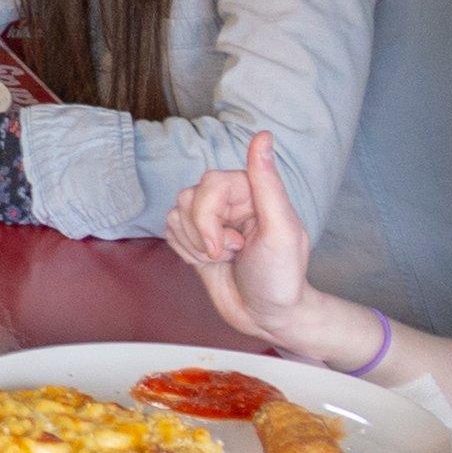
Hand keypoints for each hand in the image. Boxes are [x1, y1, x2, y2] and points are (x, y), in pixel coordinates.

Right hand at [167, 134, 376, 366]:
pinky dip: (185, 251)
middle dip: (201, 234)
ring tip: (223, 259)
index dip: (208, 217)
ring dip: (194, 245)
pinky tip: (209, 262)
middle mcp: (231, 200)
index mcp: (253, 190)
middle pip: (188, 197)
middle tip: (226, 255)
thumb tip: (264, 136)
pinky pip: (170, 230)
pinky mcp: (196, 237)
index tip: (226, 247)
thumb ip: (268, 183)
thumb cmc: (280, 277)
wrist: (266, 316)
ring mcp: (211, 219)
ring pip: (176, 213)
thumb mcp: (281, 231)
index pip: (210, 183)